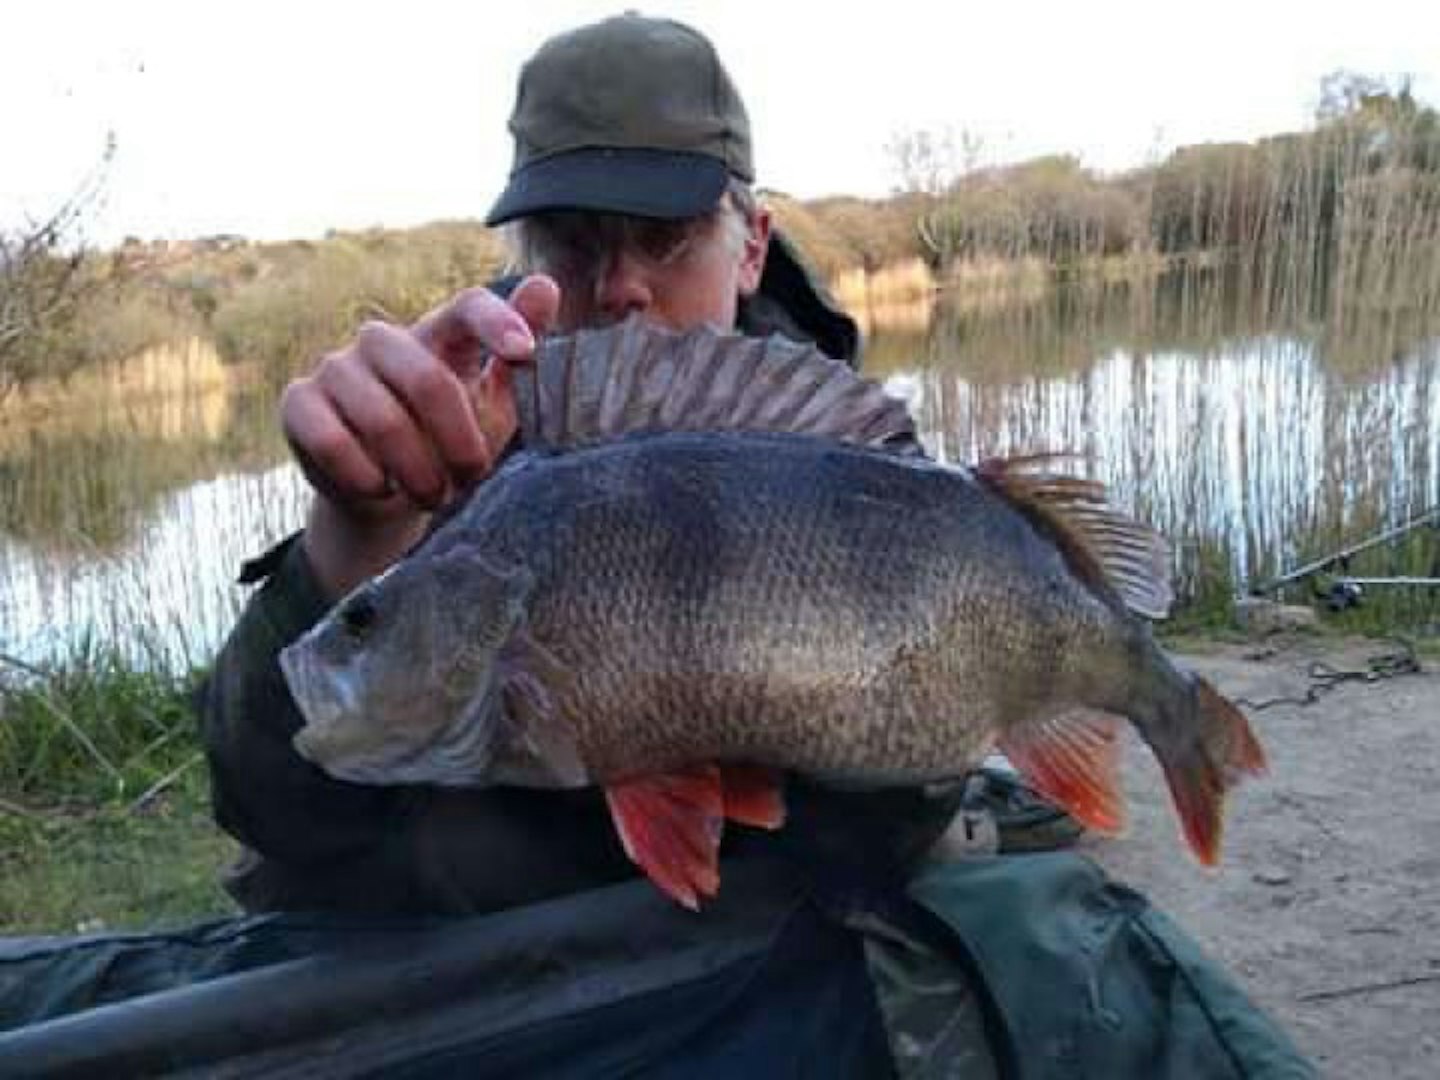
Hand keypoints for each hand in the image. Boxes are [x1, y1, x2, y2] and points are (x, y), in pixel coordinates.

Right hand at [280, 275, 560, 595]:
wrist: (386, 494)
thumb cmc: (447, 443)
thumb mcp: (492, 407)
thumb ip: (516, 358)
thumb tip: (547, 285)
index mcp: (436, 334)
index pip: (467, 306)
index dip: (497, 322)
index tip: (526, 353)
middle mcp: (383, 341)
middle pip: (427, 380)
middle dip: (459, 443)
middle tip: (471, 480)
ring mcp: (335, 367)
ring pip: (382, 420)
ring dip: (417, 472)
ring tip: (432, 495)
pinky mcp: (299, 402)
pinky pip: (333, 441)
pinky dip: (366, 476)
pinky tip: (380, 488)